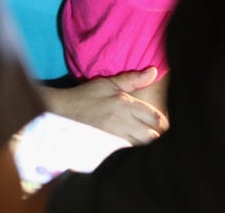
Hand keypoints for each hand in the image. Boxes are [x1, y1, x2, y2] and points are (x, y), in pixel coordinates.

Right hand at [39, 68, 168, 144]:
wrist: (61, 112)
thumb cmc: (86, 96)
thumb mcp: (108, 83)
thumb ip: (132, 79)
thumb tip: (153, 71)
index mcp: (125, 104)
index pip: (155, 117)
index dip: (162, 122)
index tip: (161, 123)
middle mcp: (123, 122)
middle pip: (151, 136)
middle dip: (156, 135)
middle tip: (155, 132)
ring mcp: (115, 137)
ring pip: (141, 146)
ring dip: (145, 144)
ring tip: (143, 139)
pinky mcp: (107, 148)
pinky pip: (126, 153)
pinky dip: (132, 150)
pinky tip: (129, 146)